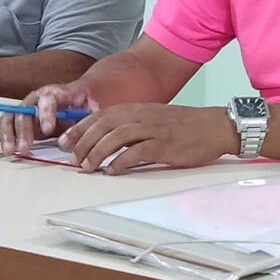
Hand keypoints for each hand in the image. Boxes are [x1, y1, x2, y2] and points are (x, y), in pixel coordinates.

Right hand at [0, 82, 98, 157]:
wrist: (80, 98)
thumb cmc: (86, 103)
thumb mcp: (93, 108)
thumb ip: (87, 118)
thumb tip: (74, 136)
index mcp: (55, 92)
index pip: (47, 97)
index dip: (46, 112)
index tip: (49, 128)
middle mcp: (36, 99)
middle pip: (24, 110)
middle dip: (23, 129)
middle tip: (26, 147)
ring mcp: (25, 111)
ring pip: (10, 118)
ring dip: (8, 135)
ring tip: (11, 151)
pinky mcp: (18, 124)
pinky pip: (1, 128)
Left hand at [60, 104, 236, 174]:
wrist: (214, 125)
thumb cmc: (184, 125)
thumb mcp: (153, 119)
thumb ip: (132, 126)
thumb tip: (107, 141)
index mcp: (136, 109)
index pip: (100, 115)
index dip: (79, 128)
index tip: (65, 140)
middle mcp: (141, 115)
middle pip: (103, 125)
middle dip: (83, 141)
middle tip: (71, 158)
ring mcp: (152, 129)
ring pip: (116, 137)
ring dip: (97, 152)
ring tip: (87, 167)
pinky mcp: (164, 145)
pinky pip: (137, 152)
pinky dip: (121, 162)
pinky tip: (112, 171)